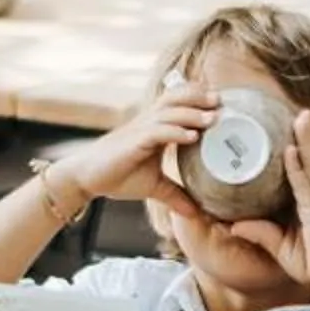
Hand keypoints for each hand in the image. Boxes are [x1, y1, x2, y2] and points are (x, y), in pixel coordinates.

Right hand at [50, 86, 218, 216]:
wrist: (86, 178)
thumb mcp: (154, 186)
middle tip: (222, 101)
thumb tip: (196, 213)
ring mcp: (140, 130)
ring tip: (214, 118)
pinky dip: (176, 131)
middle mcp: (148, 122)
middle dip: (199, 97)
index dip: (198, 99)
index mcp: (155, 127)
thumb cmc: (118, 176)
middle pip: (176, 98)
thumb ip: (175, 195)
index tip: (222, 104)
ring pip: (169, 112)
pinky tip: (192, 136)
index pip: (179, 103)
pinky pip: (157, 131)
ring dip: (193, 113)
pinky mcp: (133, 142)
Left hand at [228, 111, 309, 304]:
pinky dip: (298, 169)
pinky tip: (292, 152)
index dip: (305, 147)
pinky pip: (306, 188)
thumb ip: (260, 234)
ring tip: (303, 117)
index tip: (298, 127)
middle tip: (302, 112)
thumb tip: (234, 225)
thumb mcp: (280, 248)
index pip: (308, 169)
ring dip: (308, 140)